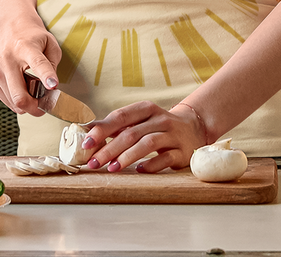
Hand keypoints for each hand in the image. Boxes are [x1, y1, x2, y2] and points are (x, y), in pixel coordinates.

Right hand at [0, 19, 61, 115]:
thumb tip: (50, 88)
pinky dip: (18, 101)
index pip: (37, 64)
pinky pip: (8, 101)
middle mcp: (8, 60)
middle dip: (35, 108)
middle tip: (44, 106)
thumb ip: (52, 65)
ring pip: (14, 102)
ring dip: (28, 104)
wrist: (8, 28)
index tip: (53, 85)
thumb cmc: (32, 37)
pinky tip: (23, 90)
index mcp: (26, 48)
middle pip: (19, 94)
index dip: (46, 76)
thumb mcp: (50, 43)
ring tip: (34, 93)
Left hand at [83, 101, 206, 172]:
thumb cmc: (157, 125)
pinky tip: (139, 170)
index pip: (120, 116)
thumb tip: (86, 131)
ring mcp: (172, 135)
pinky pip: (166, 158)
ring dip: (127, 157)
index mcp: (146, 109)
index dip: (102, 130)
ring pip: (147, 144)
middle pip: (131, 133)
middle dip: (109, 149)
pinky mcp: (182, 151)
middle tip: (93, 163)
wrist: (194, 127)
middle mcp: (160, 119)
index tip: (86, 144)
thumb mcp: (139, 120)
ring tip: (111, 168)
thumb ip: (115, 125)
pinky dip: (152, 165)